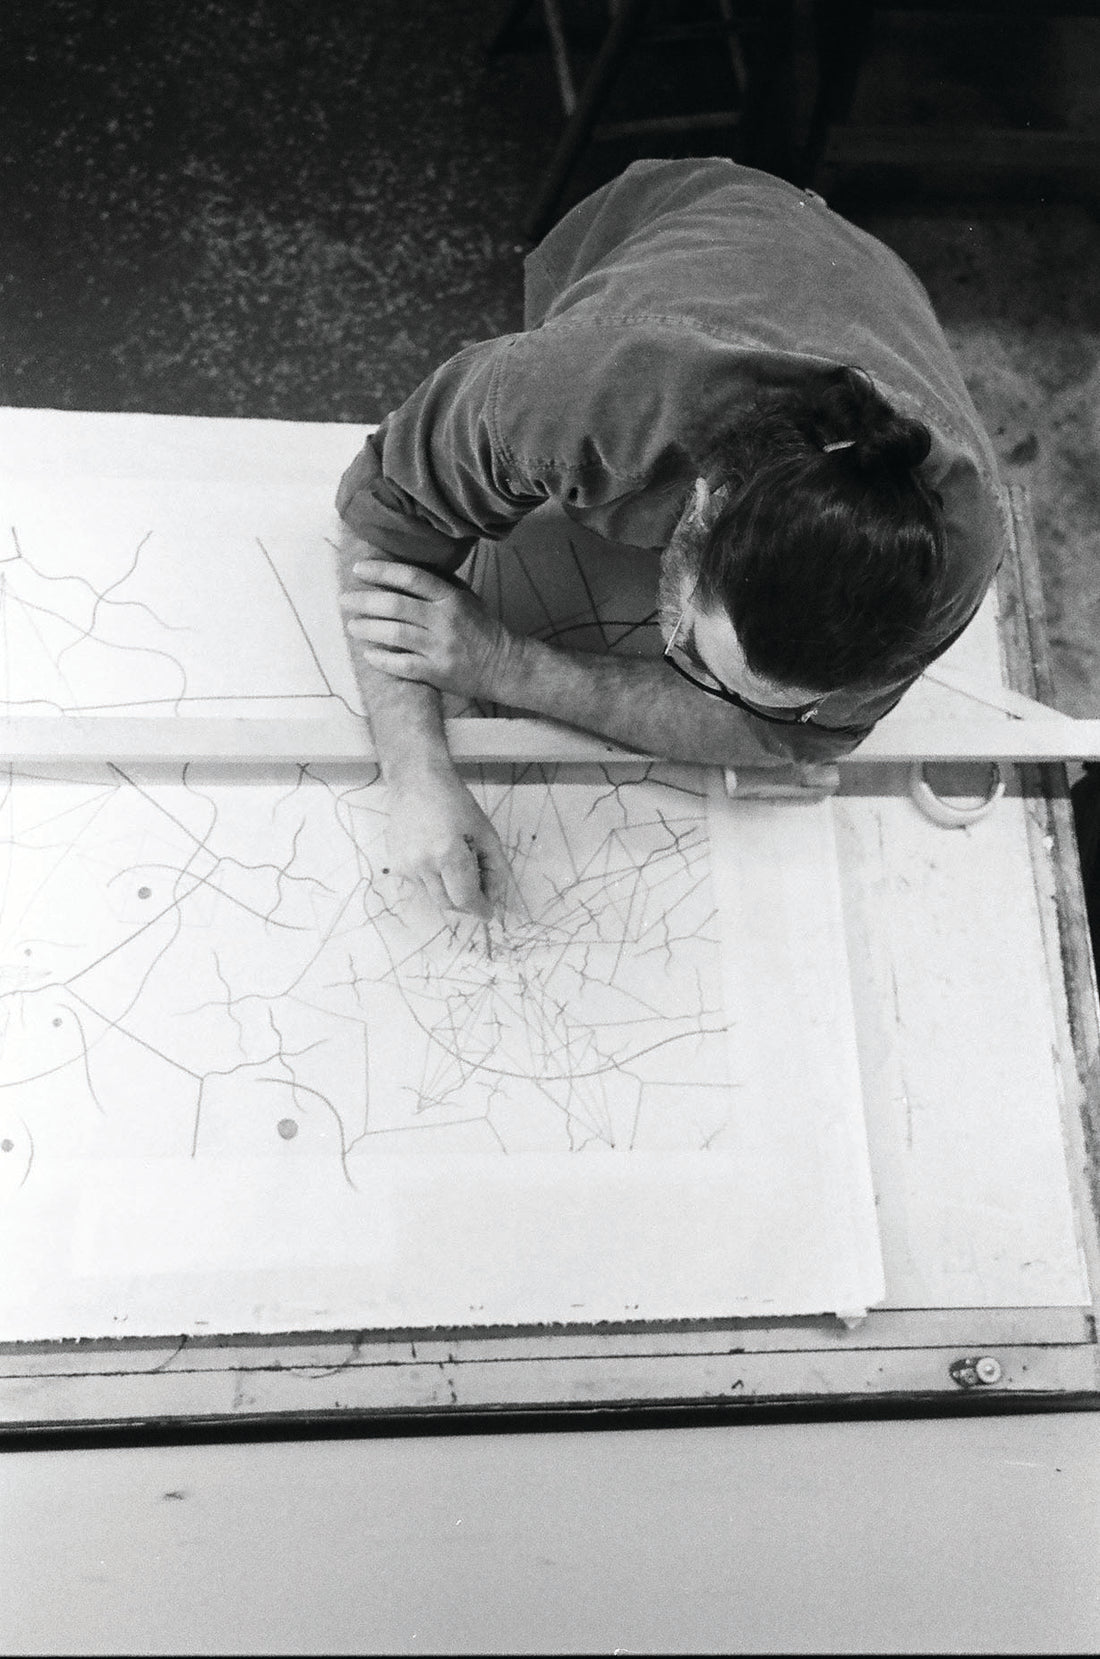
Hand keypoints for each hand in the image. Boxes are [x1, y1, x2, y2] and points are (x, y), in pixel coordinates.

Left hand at [341, 559, 516, 700]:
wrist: (504, 665)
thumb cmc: (481, 628)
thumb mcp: (466, 598)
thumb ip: (438, 585)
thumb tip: (401, 570)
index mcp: (451, 598)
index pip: (411, 578)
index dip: (381, 571)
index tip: (359, 569)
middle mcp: (444, 621)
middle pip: (396, 606)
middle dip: (365, 601)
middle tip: (344, 599)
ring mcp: (440, 648)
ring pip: (395, 634)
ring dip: (368, 629)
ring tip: (352, 626)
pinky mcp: (437, 672)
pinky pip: (403, 665)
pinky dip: (383, 659)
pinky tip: (369, 654)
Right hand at [386, 766, 511, 919]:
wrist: (417, 782)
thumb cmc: (456, 803)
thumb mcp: (486, 833)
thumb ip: (495, 868)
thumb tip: (493, 896)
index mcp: (448, 854)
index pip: (465, 899)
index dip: (480, 909)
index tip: (488, 912)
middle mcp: (422, 864)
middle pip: (448, 903)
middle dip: (466, 903)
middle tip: (478, 892)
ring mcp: (405, 865)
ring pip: (433, 896)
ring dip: (449, 890)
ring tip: (457, 865)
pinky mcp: (395, 863)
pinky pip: (419, 884)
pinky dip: (433, 880)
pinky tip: (437, 857)